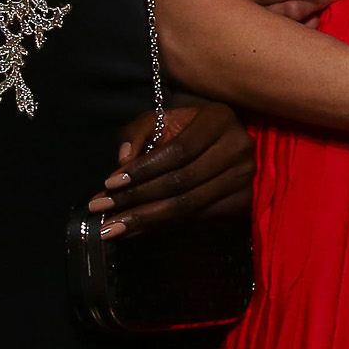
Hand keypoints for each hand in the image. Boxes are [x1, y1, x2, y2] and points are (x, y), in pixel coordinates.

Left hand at [93, 101, 254, 235]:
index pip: (179, 150)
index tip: (109, 183)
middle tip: (103, 212)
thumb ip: (136, 134)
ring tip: (114, 228)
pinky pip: (201, 216)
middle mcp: (239, 146)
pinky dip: (167, 225)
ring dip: (148, 218)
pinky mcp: (245, 199)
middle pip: (183, 180)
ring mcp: (246, 176)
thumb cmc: (183, 128)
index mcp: (219, 119)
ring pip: (190, 204)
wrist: (217, 139)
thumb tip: (123, 161)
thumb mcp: (157, 120)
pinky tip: (140, 229)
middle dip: (138, 198)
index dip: (143, 169)